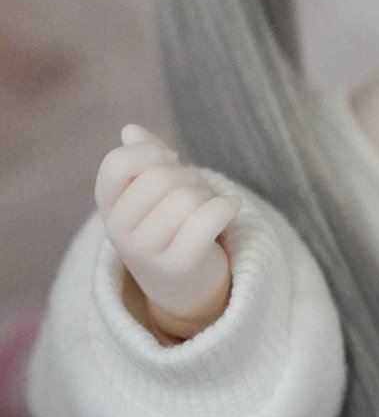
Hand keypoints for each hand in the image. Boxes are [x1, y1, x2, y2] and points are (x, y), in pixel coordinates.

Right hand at [95, 125, 239, 339]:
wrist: (185, 286)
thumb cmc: (170, 226)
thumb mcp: (152, 192)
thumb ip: (143, 159)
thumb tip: (130, 130)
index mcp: (108, 206)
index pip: (116, 163)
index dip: (150, 153)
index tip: (168, 161)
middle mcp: (119, 231)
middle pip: (160, 177)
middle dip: (188, 177)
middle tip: (194, 193)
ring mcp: (146, 252)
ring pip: (187, 197)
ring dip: (207, 196)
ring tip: (207, 210)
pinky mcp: (179, 266)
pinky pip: (208, 218)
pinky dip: (227, 207)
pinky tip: (231, 209)